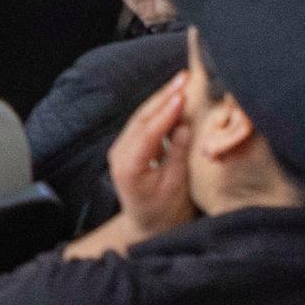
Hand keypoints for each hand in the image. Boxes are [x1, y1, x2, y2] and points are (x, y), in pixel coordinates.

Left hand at [99, 71, 195, 242]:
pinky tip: (174, 97)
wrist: (147, 227)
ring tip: (182, 81)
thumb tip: (184, 125)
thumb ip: (178, 155)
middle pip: (142, 118)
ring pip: (142, 117)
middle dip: (164, 96)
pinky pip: (143, 122)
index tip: (183, 95)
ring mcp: (121, 149)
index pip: (148, 133)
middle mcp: (119, 155)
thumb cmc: (164, 212)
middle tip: (185, 77)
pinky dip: (159, 109)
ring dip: (162, 98)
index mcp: (129, 167)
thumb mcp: (176, 186)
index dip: (165, 112)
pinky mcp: (128, 146)